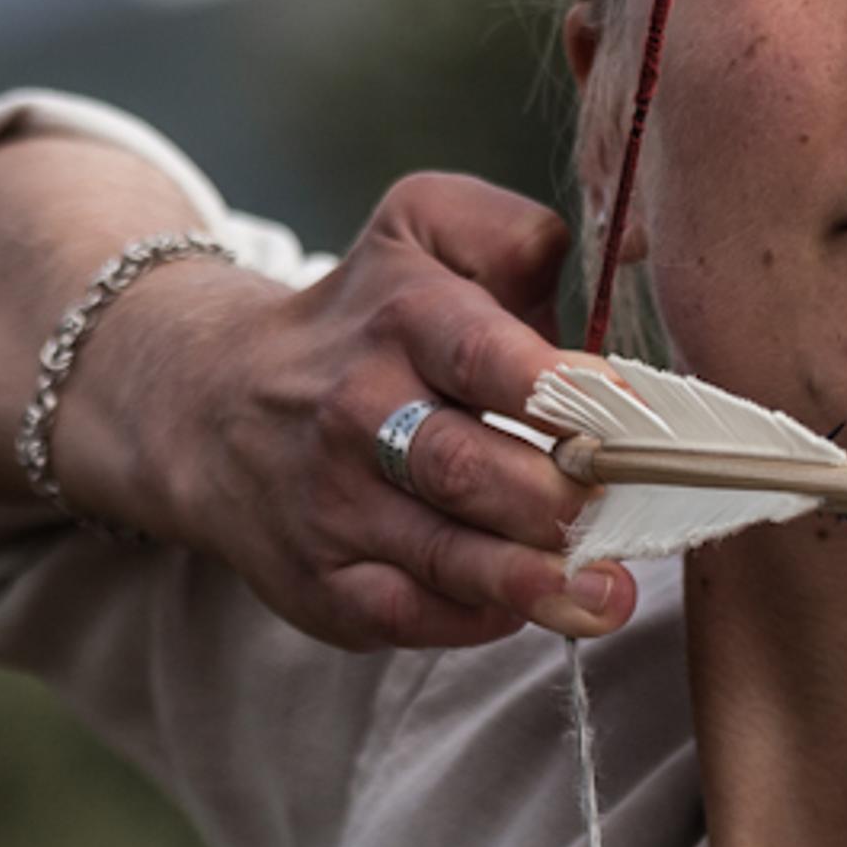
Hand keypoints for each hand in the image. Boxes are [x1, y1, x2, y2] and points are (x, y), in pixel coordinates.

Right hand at [69, 173, 637, 651]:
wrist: (211, 402)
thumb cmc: (364, 318)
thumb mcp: (421, 228)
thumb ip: (515, 232)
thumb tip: (623, 255)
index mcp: (400, 316)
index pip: (481, 353)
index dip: (564, 391)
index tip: (634, 419)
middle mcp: (358, 412)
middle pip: (466, 467)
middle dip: (556, 498)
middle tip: (630, 513)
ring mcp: (334, 506)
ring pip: (441, 555)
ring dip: (533, 581)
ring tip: (608, 594)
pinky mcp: (322, 584)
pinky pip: (406, 616)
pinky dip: (473, 618)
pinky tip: (528, 608)